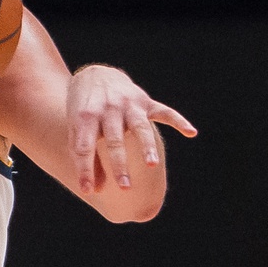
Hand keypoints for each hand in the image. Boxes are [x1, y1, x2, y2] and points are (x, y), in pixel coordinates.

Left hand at [67, 65, 196, 194]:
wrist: (95, 75)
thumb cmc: (83, 112)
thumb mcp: (76, 130)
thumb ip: (83, 159)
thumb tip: (95, 191)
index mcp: (85, 117)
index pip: (84, 147)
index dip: (86, 170)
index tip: (89, 191)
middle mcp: (108, 110)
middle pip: (113, 140)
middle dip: (119, 164)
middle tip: (124, 189)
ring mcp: (128, 105)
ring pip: (139, 128)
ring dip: (146, 146)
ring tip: (152, 165)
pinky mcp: (145, 101)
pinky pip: (164, 112)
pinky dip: (178, 121)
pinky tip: (191, 132)